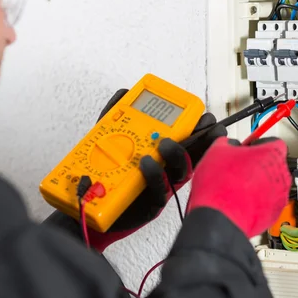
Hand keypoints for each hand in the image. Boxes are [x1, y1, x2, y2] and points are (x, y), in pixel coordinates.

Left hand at [45, 90, 225, 251]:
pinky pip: (160, 191)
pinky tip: (146, 163)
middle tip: (204, 128)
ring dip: (178, 154)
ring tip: (166, 143)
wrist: (90, 205)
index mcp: (163, 151)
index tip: (207, 118)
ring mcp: (162, 185)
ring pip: (182, 171)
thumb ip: (116, 115)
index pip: (190, 137)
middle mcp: (167, 168)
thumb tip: (124, 92)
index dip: (203, 128)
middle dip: (204, 139)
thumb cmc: (108, 173)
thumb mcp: (108, 138)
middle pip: (195, 153)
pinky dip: (155, 175)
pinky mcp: (151, 204)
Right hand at [186, 137, 291, 237]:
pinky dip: (256, 201)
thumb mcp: (216, 151)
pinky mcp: (274, 214)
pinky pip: (267, 202)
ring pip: (270, 184)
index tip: (247, 149)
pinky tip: (239, 201)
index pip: (273, 142)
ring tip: (236, 187)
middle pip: (272, 164)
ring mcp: (280, 195)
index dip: (257, 145)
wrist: (219, 219)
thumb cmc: (220, 187)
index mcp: (272, 153)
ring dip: (257, 184)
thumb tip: (228, 145)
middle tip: (238, 169)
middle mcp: (281, 174)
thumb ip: (228, 143)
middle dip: (257, 165)